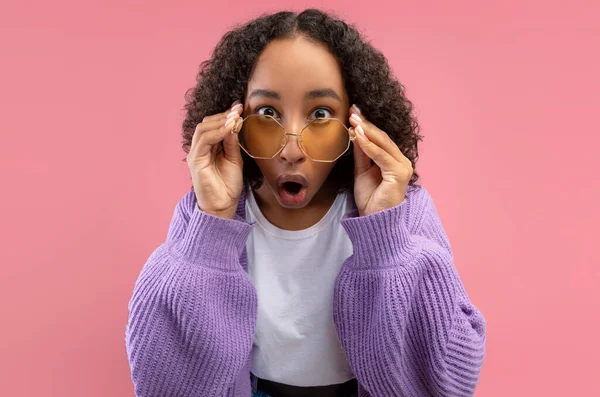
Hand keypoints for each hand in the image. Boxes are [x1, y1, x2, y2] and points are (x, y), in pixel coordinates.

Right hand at [187, 100, 243, 218]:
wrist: (223, 204)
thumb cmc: (228, 184)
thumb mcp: (235, 159)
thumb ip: (233, 143)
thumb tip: (235, 123)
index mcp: (210, 146)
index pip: (215, 125)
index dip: (227, 115)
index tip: (240, 107)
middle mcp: (201, 147)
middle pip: (207, 123)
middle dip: (223, 114)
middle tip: (238, 109)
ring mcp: (196, 153)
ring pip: (203, 128)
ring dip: (220, 121)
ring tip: (235, 117)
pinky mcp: (195, 159)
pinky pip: (204, 140)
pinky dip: (217, 132)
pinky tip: (229, 128)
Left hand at [348, 104, 412, 216]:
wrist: (374, 220)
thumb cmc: (370, 199)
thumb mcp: (362, 171)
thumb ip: (362, 153)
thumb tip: (356, 132)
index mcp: (394, 160)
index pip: (380, 139)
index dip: (367, 125)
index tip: (353, 112)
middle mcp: (402, 161)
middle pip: (382, 138)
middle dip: (366, 123)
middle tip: (352, 110)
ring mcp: (403, 167)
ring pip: (383, 144)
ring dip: (367, 131)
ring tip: (353, 119)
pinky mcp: (399, 173)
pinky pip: (381, 156)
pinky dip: (369, 145)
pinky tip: (358, 136)